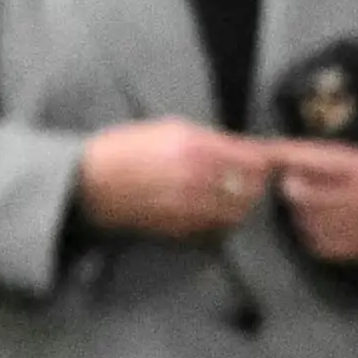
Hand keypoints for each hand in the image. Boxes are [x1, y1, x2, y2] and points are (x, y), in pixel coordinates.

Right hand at [74, 116, 277, 238]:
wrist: (89, 182)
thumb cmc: (124, 147)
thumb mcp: (165, 128)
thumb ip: (206, 138)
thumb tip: (240, 148)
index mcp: (195, 147)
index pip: (252, 158)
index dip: (264, 159)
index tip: (268, 159)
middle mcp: (200, 178)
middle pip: (252, 187)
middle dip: (256, 182)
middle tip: (254, 178)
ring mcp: (193, 207)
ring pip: (239, 210)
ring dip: (242, 203)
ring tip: (234, 194)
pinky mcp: (185, 228)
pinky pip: (219, 226)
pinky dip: (223, 218)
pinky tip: (212, 208)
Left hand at [276, 96, 357, 266]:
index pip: (306, 157)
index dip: (277, 152)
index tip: (259, 146)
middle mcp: (354, 200)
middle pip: (295, 193)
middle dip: (286, 179)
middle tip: (290, 169)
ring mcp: (357, 229)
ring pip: (303, 221)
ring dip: (295, 206)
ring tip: (301, 193)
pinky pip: (319, 247)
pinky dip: (309, 233)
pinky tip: (314, 220)